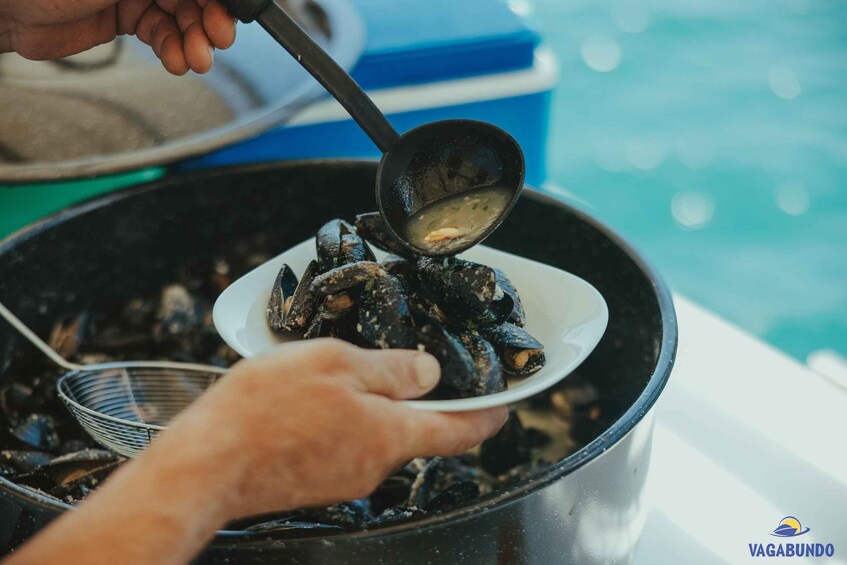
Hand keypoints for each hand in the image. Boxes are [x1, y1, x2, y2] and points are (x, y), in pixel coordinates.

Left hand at [0, 0, 235, 74]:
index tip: (230, 15)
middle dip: (208, 20)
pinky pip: (160, 34)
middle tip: (217, 42)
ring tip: (196, 60)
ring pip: (181, 17)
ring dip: (193, 41)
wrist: (5, 5)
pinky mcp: (125, 17)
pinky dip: (172, 50)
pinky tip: (177, 61)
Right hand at [165, 339, 508, 516]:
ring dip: (369, 406)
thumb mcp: (335, 364)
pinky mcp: (317, 483)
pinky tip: (309, 401)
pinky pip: (345, 445)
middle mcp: (375, 466)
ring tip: (335, 375)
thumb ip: (389, 370)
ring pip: (376, 435)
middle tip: (396, 362)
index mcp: (391, 435)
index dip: (487, 415)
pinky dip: (342, 421)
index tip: (502, 404)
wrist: (206, 466)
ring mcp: (345, 479)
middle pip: (414, 430)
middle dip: (413, 398)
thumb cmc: (265, 410)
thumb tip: (427, 374)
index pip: (460, 431)